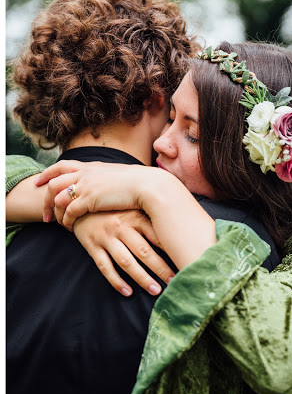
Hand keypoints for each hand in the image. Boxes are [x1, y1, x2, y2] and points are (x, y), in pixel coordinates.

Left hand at [35, 160, 156, 229]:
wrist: (149, 186)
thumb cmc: (141, 184)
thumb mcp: (120, 176)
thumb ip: (109, 179)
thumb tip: (109, 185)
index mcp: (92, 166)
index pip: (62, 165)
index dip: (47, 173)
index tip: (39, 182)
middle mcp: (85, 173)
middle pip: (53, 182)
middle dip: (44, 198)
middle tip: (45, 214)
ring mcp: (86, 185)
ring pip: (57, 197)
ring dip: (53, 212)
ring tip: (54, 224)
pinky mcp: (89, 200)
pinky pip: (69, 211)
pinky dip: (66, 221)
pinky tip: (69, 228)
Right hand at [73, 210, 174, 295]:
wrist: (80, 202)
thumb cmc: (113, 207)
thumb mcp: (132, 208)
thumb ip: (150, 220)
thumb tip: (175, 234)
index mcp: (134, 216)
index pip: (156, 236)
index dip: (170, 250)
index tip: (183, 262)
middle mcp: (121, 226)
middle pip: (144, 252)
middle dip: (161, 268)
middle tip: (174, 282)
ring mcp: (106, 237)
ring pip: (126, 262)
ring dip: (142, 278)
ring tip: (156, 290)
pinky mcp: (92, 246)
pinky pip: (105, 267)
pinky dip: (116, 281)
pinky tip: (128, 292)